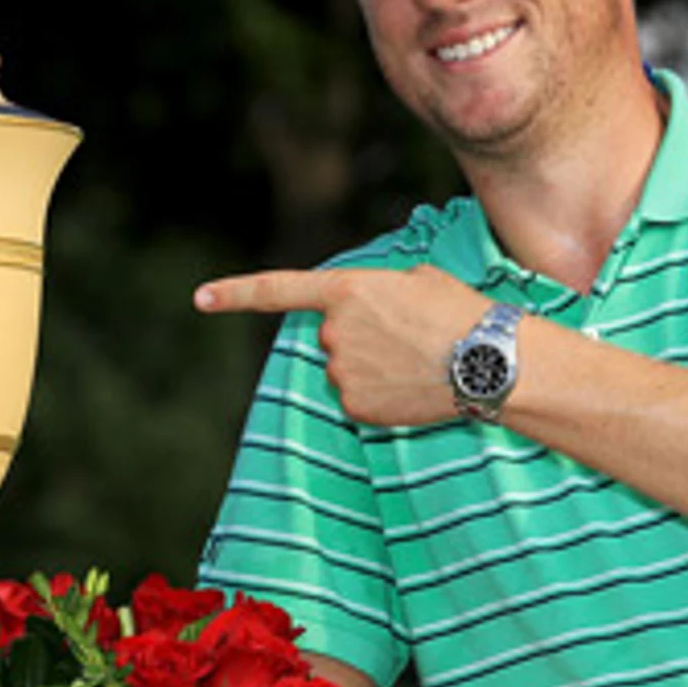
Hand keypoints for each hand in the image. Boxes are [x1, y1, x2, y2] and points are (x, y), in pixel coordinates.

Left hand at [194, 264, 489, 425]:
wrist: (489, 361)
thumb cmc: (461, 311)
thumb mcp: (417, 279)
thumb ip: (377, 290)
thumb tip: (370, 310)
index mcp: (346, 290)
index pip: (278, 290)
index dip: (235, 293)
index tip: (199, 298)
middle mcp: (333, 332)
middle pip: (330, 335)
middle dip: (360, 335)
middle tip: (407, 334)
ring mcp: (342, 372)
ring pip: (345, 368)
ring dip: (373, 365)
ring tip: (418, 359)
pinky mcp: (356, 407)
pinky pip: (358, 398)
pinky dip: (380, 394)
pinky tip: (413, 386)